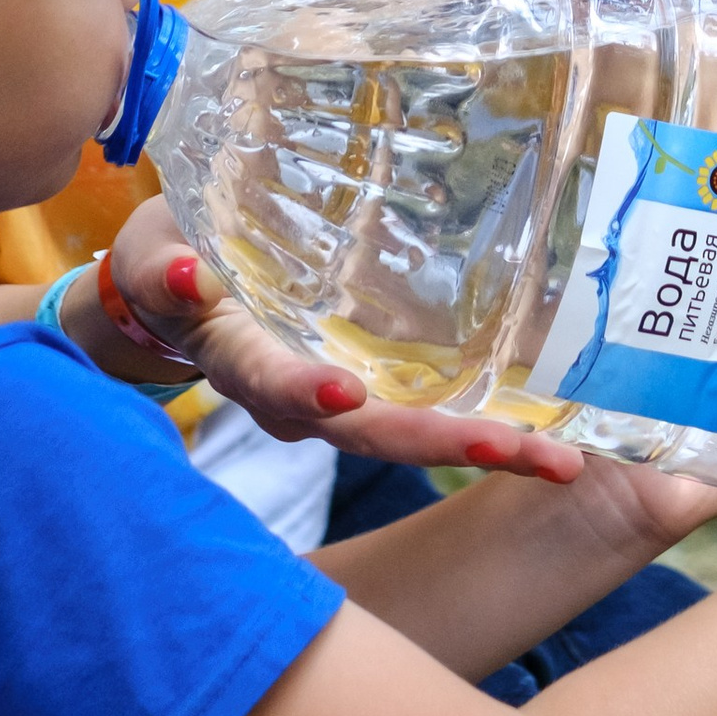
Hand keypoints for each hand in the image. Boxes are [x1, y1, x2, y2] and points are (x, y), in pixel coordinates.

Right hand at [95, 205, 590, 486]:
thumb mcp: (154, 254)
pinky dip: (487, 427)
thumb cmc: (166, 261)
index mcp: (243, 362)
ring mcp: (336, 404)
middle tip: (526, 453)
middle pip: (372, 434)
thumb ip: (166, 270)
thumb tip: (184, 274)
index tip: (346, 394)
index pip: (276, 385)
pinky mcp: (367, 388)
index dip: (307, 392)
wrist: (177, 294)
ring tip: (562, 460)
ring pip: (410, 436)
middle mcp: (297, 401)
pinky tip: (549, 433)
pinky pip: (427, 415)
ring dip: (484, 447)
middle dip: (445, 444)